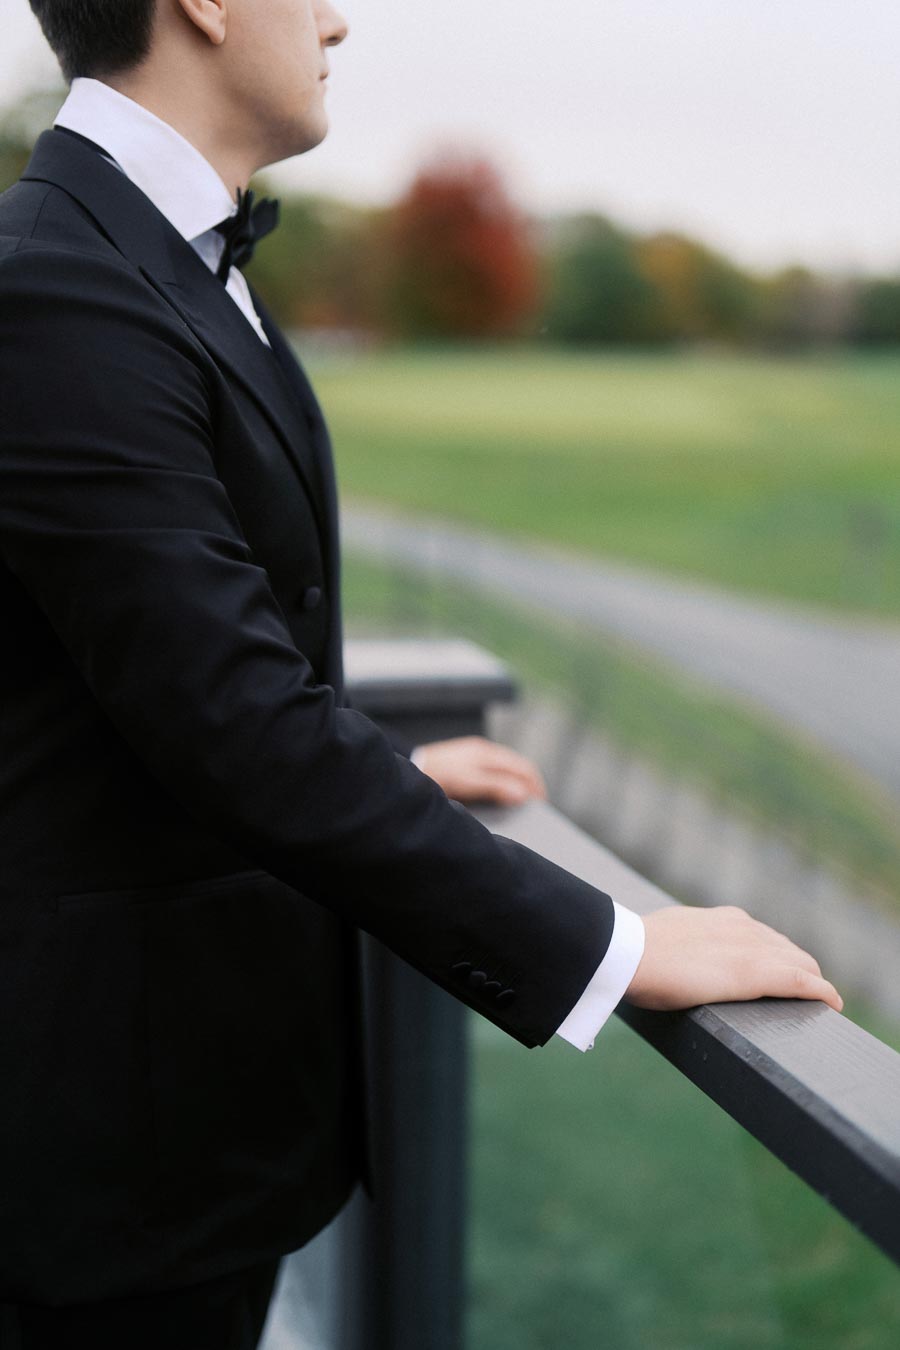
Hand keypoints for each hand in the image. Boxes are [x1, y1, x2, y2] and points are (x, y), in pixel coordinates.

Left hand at [415, 736, 546, 805]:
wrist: (411, 769)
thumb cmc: (438, 775)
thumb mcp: (469, 782)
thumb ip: (496, 786)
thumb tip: (524, 793)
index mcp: (488, 753)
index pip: (524, 767)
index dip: (536, 786)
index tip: (541, 804)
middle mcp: (484, 751)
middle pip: (517, 767)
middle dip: (529, 785)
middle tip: (535, 807)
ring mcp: (474, 755)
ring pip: (506, 769)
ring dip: (516, 784)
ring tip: (520, 804)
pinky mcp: (465, 762)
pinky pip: (493, 772)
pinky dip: (503, 783)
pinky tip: (499, 796)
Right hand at [626, 904, 842, 1011]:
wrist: (628, 952)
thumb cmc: (634, 951)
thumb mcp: (667, 938)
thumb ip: (682, 945)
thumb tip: (668, 959)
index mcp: (722, 920)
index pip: (762, 936)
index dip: (776, 954)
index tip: (778, 969)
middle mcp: (743, 928)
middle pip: (787, 948)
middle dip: (800, 968)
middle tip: (803, 992)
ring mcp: (751, 949)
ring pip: (800, 963)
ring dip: (811, 980)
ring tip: (818, 1000)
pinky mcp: (756, 973)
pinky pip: (803, 981)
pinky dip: (821, 991)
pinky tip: (832, 1003)